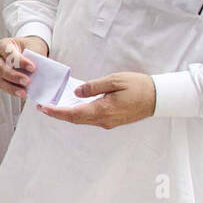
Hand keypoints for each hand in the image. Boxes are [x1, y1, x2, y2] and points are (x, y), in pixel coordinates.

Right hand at [0, 35, 49, 98]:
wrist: (28, 49)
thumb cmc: (29, 47)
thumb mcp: (33, 47)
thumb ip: (34, 57)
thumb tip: (38, 72)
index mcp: (3, 45)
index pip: (8, 53)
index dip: (20, 61)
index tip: (32, 67)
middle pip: (1, 68)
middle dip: (15, 76)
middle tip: (27, 81)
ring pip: (1, 79)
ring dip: (12, 87)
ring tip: (24, 92)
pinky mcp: (0, 79)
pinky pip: (4, 86)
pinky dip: (13, 91)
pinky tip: (22, 93)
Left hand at [37, 72, 156, 128]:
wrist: (158, 98)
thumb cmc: (138, 86)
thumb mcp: (115, 80)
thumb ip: (94, 86)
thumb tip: (77, 91)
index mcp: (102, 110)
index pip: (73, 114)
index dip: (57, 112)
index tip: (44, 108)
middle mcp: (103, 120)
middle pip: (75, 119)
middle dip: (58, 114)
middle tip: (43, 107)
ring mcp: (108, 122)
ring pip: (83, 120)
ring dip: (68, 114)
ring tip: (54, 106)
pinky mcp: (112, 121)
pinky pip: (91, 119)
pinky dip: (79, 114)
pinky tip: (73, 106)